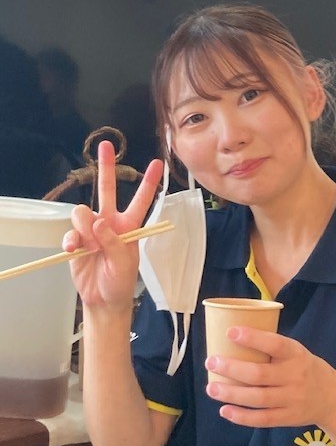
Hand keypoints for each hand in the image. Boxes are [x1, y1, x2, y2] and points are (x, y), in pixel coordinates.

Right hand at [62, 140, 162, 309]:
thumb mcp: (125, 263)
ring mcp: (91, 229)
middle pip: (107, 189)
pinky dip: (70, 241)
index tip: (157, 163)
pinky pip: (69, 231)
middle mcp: (110, 222)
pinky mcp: (75, 239)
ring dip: (84, 228)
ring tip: (90, 248)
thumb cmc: (119, 281)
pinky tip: (73, 251)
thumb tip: (98, 222)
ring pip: (83, 212)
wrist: (102, 300)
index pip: (141, 200)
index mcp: (129, 226)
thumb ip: (113, 241)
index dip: (148, 183)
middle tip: (105, 145)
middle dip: (106, 167)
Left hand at [205, 326, 335, 427]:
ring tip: (211, 388)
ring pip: (257, 398)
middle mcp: (294, 376)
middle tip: (211, 362)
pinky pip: (262, 419)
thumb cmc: (303, 367)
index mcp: (295, 354)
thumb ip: (271, 348)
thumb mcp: (295, 351)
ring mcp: (291, 399)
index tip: (230, 332)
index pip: (274, 344)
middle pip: (259, 374)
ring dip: (231, 393)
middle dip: (232, 368)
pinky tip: (224, 410)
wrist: (332, 398)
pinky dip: (242, 416)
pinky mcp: (288, 418)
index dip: (252, 338)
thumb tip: (231, 336)